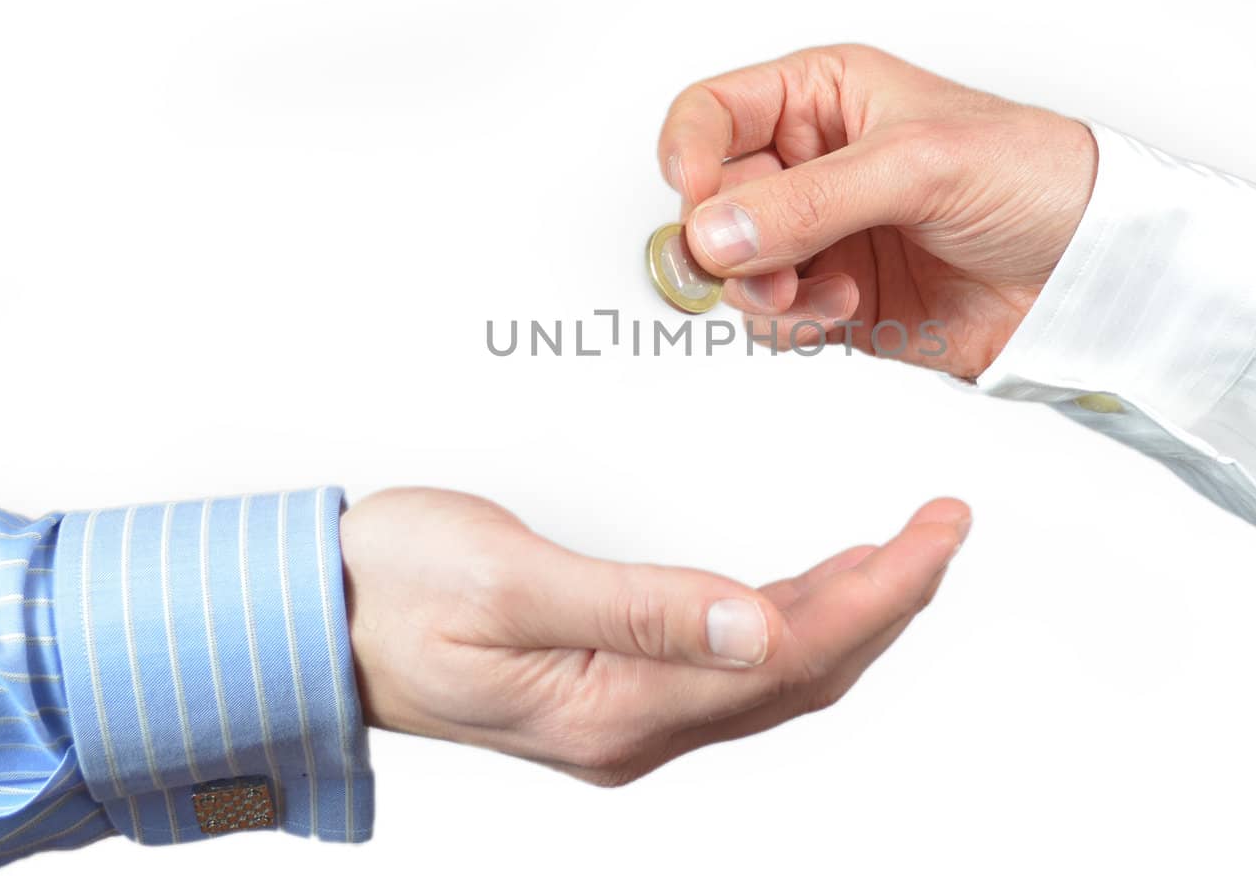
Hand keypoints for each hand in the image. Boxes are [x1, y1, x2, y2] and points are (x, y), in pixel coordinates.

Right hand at [340, 487, 968, 785]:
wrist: (309, 619)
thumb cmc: (389, 591)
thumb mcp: (509, 585)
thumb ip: (640, 608)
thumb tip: (758, 626)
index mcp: (616, 707)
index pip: (790, 655)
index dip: (880, 594)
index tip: (937, 533)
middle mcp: (632, 727)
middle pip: (802, 673)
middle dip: (888, 601)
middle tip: (945, 528)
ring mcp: (623, 715)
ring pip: (773, 673)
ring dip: (848, 613)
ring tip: (905, 550)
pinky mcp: (608, 688)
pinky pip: (731, 667)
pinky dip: (790, 620)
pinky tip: (810, 587)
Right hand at [657, 44, 1097, 377]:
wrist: (1093, 270)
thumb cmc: (1031, 177)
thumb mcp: (918, 166)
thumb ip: (811, 200)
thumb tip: (712, 233)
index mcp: (823, 97)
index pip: (712, 114)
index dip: (689, 156)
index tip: (697, 202)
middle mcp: (811, 163)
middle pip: (711, 201)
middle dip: (726, 241)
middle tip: (761, 267)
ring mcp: (822, 235)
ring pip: (733, 269)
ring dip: (759, 291)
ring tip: (816, 296)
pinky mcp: (837, 299)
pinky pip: (773, 319)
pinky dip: (790, 325)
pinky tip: (843, 311)